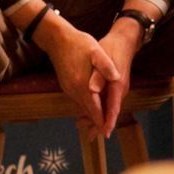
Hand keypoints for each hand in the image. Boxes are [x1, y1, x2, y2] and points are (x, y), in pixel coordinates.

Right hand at [43, 17, 124, 138]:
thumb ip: (105, 66)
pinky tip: (91, 108)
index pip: (93, 109)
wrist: (57, 39)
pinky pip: (78, 100)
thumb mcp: (96, 51)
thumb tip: (116, 77)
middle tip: (104, 134)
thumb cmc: (79, 43)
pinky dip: (85, 106)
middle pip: (87, 111)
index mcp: (82, 85)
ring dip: (90, 115)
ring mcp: (68, 88)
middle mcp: (73, 90)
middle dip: (95, 123)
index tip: (106, 132)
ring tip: (99, 126)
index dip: (101, 121)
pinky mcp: (66, 84)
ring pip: (82, 106)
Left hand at [94, 19, 146, 135]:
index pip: (113, 107)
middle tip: (90, 136)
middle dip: (100, 124)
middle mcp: (120, 89)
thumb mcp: (103, 58)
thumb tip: (92, 90)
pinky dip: (99, 108)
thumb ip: (98, 75)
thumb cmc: (113, 47)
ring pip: (108, 107)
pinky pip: (107, 101)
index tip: (104, 133)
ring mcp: (118, 88)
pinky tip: (89, 111)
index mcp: (118, 84)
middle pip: (110, 111)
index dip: (108, 121)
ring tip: (84, 127)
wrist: (124, 39)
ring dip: (98, 117)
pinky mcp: (115, 86)